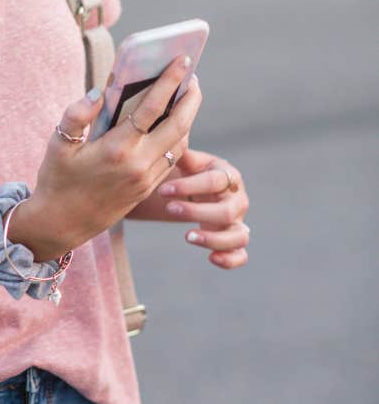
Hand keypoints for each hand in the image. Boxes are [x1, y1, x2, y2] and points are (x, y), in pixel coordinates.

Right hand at [13, 55, 202, 259]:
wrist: (61, 224)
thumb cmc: (57, 180)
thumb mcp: (58, 143)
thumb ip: (77, 114)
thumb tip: (98, 92)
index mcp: (117, 149)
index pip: (152, 108)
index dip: (169, 82)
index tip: (182, 61)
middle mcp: (138, 164)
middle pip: (179, 125)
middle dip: (190, 97)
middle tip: (192, 75)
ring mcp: (147, 179)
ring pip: (180, 142)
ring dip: (188, 117)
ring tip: (186, 95)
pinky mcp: (148, 189)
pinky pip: (172, 158)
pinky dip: (178, 137)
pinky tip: (174, 123)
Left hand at [157, 145, 249, 268]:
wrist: (205, 189)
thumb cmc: (194, 172)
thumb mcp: (189, 160)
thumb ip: (181, 154)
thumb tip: (169, 144)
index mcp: (228, 175)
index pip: (214, 181)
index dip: (188, 186)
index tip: (162, 190)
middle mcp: (238, 200)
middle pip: (226, 211)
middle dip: (196, 212)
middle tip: (169, 209)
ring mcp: (239, 222)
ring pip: (238, 236)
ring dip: (213, 239)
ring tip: (187, 237)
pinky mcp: (236, 240)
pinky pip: (241, 255)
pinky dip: (230, 259)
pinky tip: (211, 258)